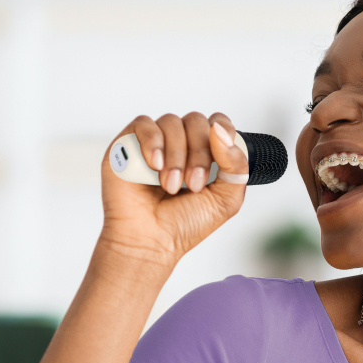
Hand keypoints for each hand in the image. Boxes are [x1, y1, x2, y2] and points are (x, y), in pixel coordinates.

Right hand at [98, 112, 248, 264]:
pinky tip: (155, 165)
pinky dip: (153, 143)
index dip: (222, 134)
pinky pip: (142, 124)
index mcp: (205, 152)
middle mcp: (180, 143)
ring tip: (171, 186)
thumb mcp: (226, 197)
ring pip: (171, 122)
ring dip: (176, 155)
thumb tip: (221, 131)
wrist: (151, 241)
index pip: (218, 122)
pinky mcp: (127, 144)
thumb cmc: (186, 222)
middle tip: (193, 184)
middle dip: (199, 153)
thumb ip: (236, 165)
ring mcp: (154, 142)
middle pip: (196, 121)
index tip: (218, 163)